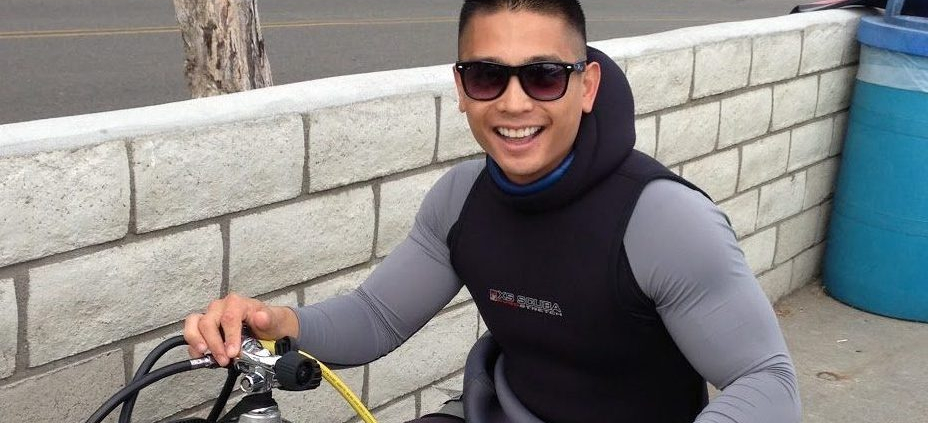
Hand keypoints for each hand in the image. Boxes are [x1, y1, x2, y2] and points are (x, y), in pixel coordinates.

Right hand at [183, 292, 298, 365]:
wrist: (267, 327)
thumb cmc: (268, 322)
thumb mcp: (274, 321)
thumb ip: (268, 319)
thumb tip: (261, 317)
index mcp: (237, 303)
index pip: (229, 318)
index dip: (230, 337)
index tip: (233, 352)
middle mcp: (220, 307)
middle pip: (208, 322)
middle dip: (214, 344)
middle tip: (224, 359)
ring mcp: (210, 316)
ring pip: (194, 323)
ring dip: (196, 340)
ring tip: (204, 354)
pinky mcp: (204, 327)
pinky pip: (192, 334)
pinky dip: (193, 346)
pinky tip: (201, 356)